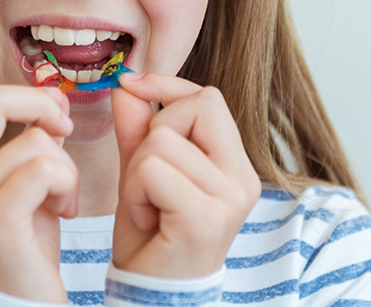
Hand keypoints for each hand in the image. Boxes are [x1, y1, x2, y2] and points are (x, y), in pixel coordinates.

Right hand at [0, 84, 76, 302]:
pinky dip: (67, 185)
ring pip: (34, 141)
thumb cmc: (23, 247)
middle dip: (40, 106)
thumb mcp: (18, 186)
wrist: (14, 306)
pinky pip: (43, 169)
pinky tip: (65, 211)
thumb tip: (51, 98)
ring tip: (64, 200)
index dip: (22, 96)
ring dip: (67, 168)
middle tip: (65, 132)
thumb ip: (27, 141)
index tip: (52, 121)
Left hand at [110, 73, 260, 277]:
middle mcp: (243, 179)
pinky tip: (145, 218)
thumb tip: (126, 84)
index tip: (132, 86)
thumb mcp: (140, 173)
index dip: (167, 86)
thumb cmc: (152, 237)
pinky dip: (134, 192)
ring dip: (136, 172)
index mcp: (234, 164)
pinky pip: (152, 170)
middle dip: (152, 134)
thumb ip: (137, 129)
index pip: (208, 96)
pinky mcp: (206, 217)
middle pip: (193, 106)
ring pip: (162, 141)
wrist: (154, 294)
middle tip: (146, 181)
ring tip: (147, 205)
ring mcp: (229, 199)